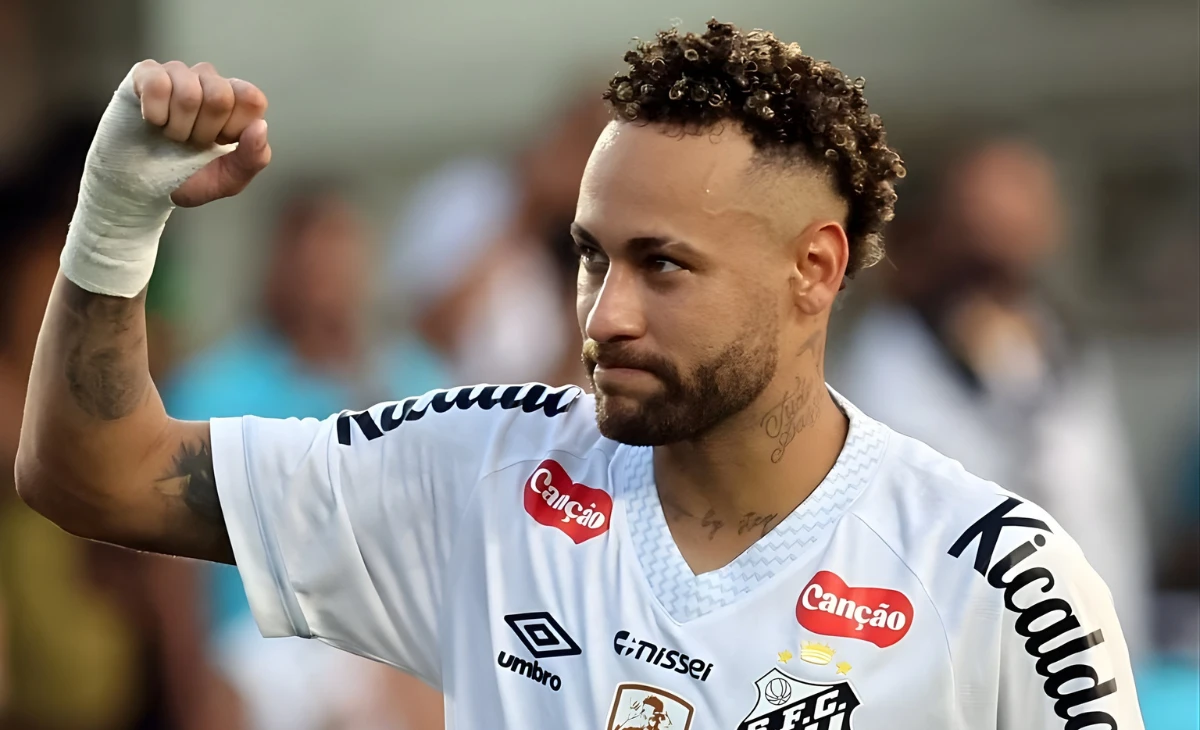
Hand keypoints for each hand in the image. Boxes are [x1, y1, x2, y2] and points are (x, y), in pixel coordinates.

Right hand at [132, 60, 270, 206]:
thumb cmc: (188, 177)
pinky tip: (153, 121)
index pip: (251, 98)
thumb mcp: (229, 179)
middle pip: (220, 96)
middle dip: (203, 132)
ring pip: (188, 93)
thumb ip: (254, 157)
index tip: (219, 143)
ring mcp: (178, 74)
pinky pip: (156, 84)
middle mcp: (209, 80)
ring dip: (178, 127)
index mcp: (235, 101)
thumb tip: (260, 126)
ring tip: (171, 134)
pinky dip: (155, 114)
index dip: (234, 127)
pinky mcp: (146, 73)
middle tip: (191, 142)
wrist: (142, 185)